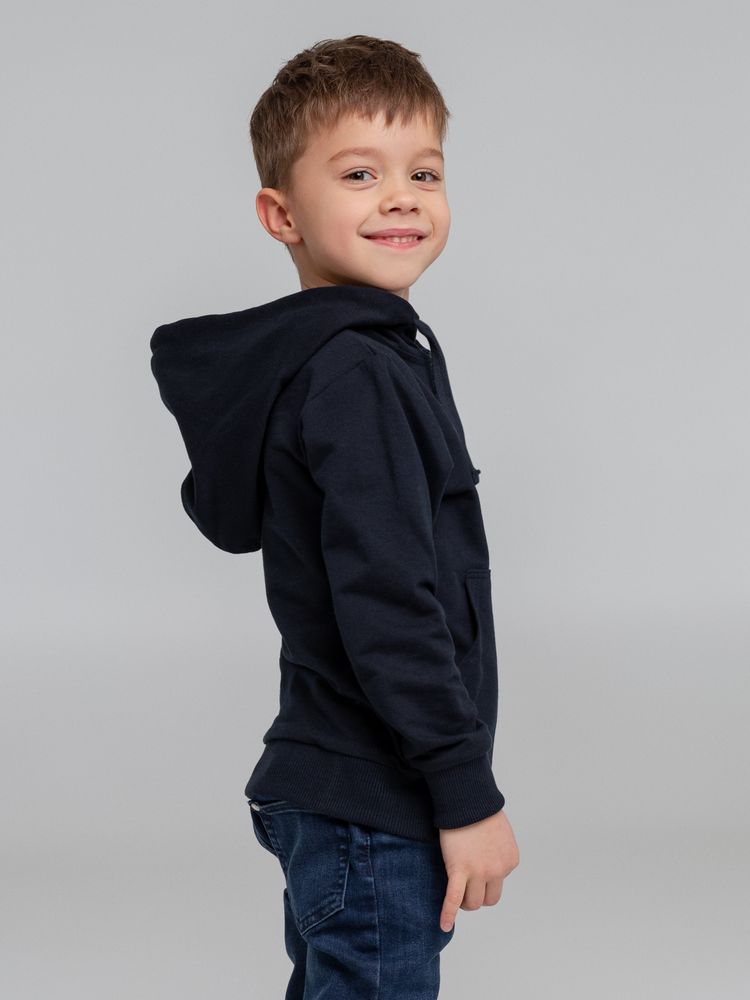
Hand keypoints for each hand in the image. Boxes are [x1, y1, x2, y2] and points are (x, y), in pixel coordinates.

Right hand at [438, 808, 518, 931]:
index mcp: (510, 861)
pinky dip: (448, 914)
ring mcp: (479, 872)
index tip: (476, 861)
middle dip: (477, 895)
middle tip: (466, 886)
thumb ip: (497, 850)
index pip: (499, 881)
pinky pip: (454, 899)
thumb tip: (488, 859)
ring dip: (465, 902)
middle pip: (489, 898)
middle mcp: (498, 870)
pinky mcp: (459, 870)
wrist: (466, 799)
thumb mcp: (499, 832)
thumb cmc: (479, 810)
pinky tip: (444, 924)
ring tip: (456, 895)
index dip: (486, 875)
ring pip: (473, 902)